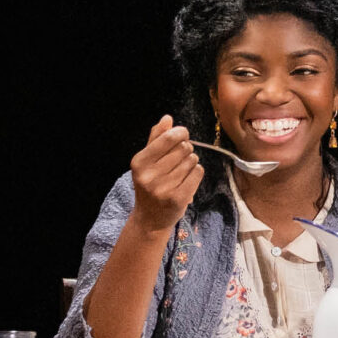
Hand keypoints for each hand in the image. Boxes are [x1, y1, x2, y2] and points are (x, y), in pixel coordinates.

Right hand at [126, 115, 204, 232]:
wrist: (150, 219)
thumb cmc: (150, 184)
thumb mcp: (147, 161)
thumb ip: (156, 138)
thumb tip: (167, 118)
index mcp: (139, 162)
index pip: (168, 138)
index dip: (180, 132)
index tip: (183, 134)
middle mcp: (149, 176)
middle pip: (183, 148)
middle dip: (186, 149)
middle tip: (180, 158)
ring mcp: (163, 189)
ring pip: (192, 160)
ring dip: (191, 162)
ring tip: (182, 171)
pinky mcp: (178, 199)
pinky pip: (198, 173)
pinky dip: (197, 173)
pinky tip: (188, 178)